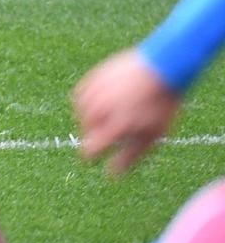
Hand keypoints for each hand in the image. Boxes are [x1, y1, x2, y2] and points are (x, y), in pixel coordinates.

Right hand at [75, 47, 180, 175]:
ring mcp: (94, 93)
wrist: (161, 68)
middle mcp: (100, 110)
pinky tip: (101, 103)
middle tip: (112, 132)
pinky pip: (81, 96)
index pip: (90, 149)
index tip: (92, 159)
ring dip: (90, 120)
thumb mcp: (152, 135)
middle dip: (94, 135)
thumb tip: (112, 174)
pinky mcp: (92, 79)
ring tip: (109, 117)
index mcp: (115, 126)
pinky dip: (87, 103)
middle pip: (85, 131)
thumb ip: (130, 156)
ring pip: (81, 114)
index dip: (90, 156)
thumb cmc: (161, 105)